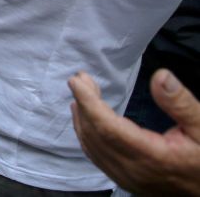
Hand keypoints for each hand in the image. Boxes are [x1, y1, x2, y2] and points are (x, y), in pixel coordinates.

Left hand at [70, 70, 199, 195]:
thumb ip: (180, 103)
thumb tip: (160, 76)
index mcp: (153, 157)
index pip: (107, 128)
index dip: (89, 102)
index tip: (77, 80)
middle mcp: (135, 171)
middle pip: (96, 136)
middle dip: (83, 105)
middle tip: (80, 79)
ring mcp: (130, 180)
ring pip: (93, 149)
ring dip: (82, 120)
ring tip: (80, 95)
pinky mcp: (129, 182)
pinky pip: (99, 159)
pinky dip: (87, 137)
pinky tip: (87, 121)